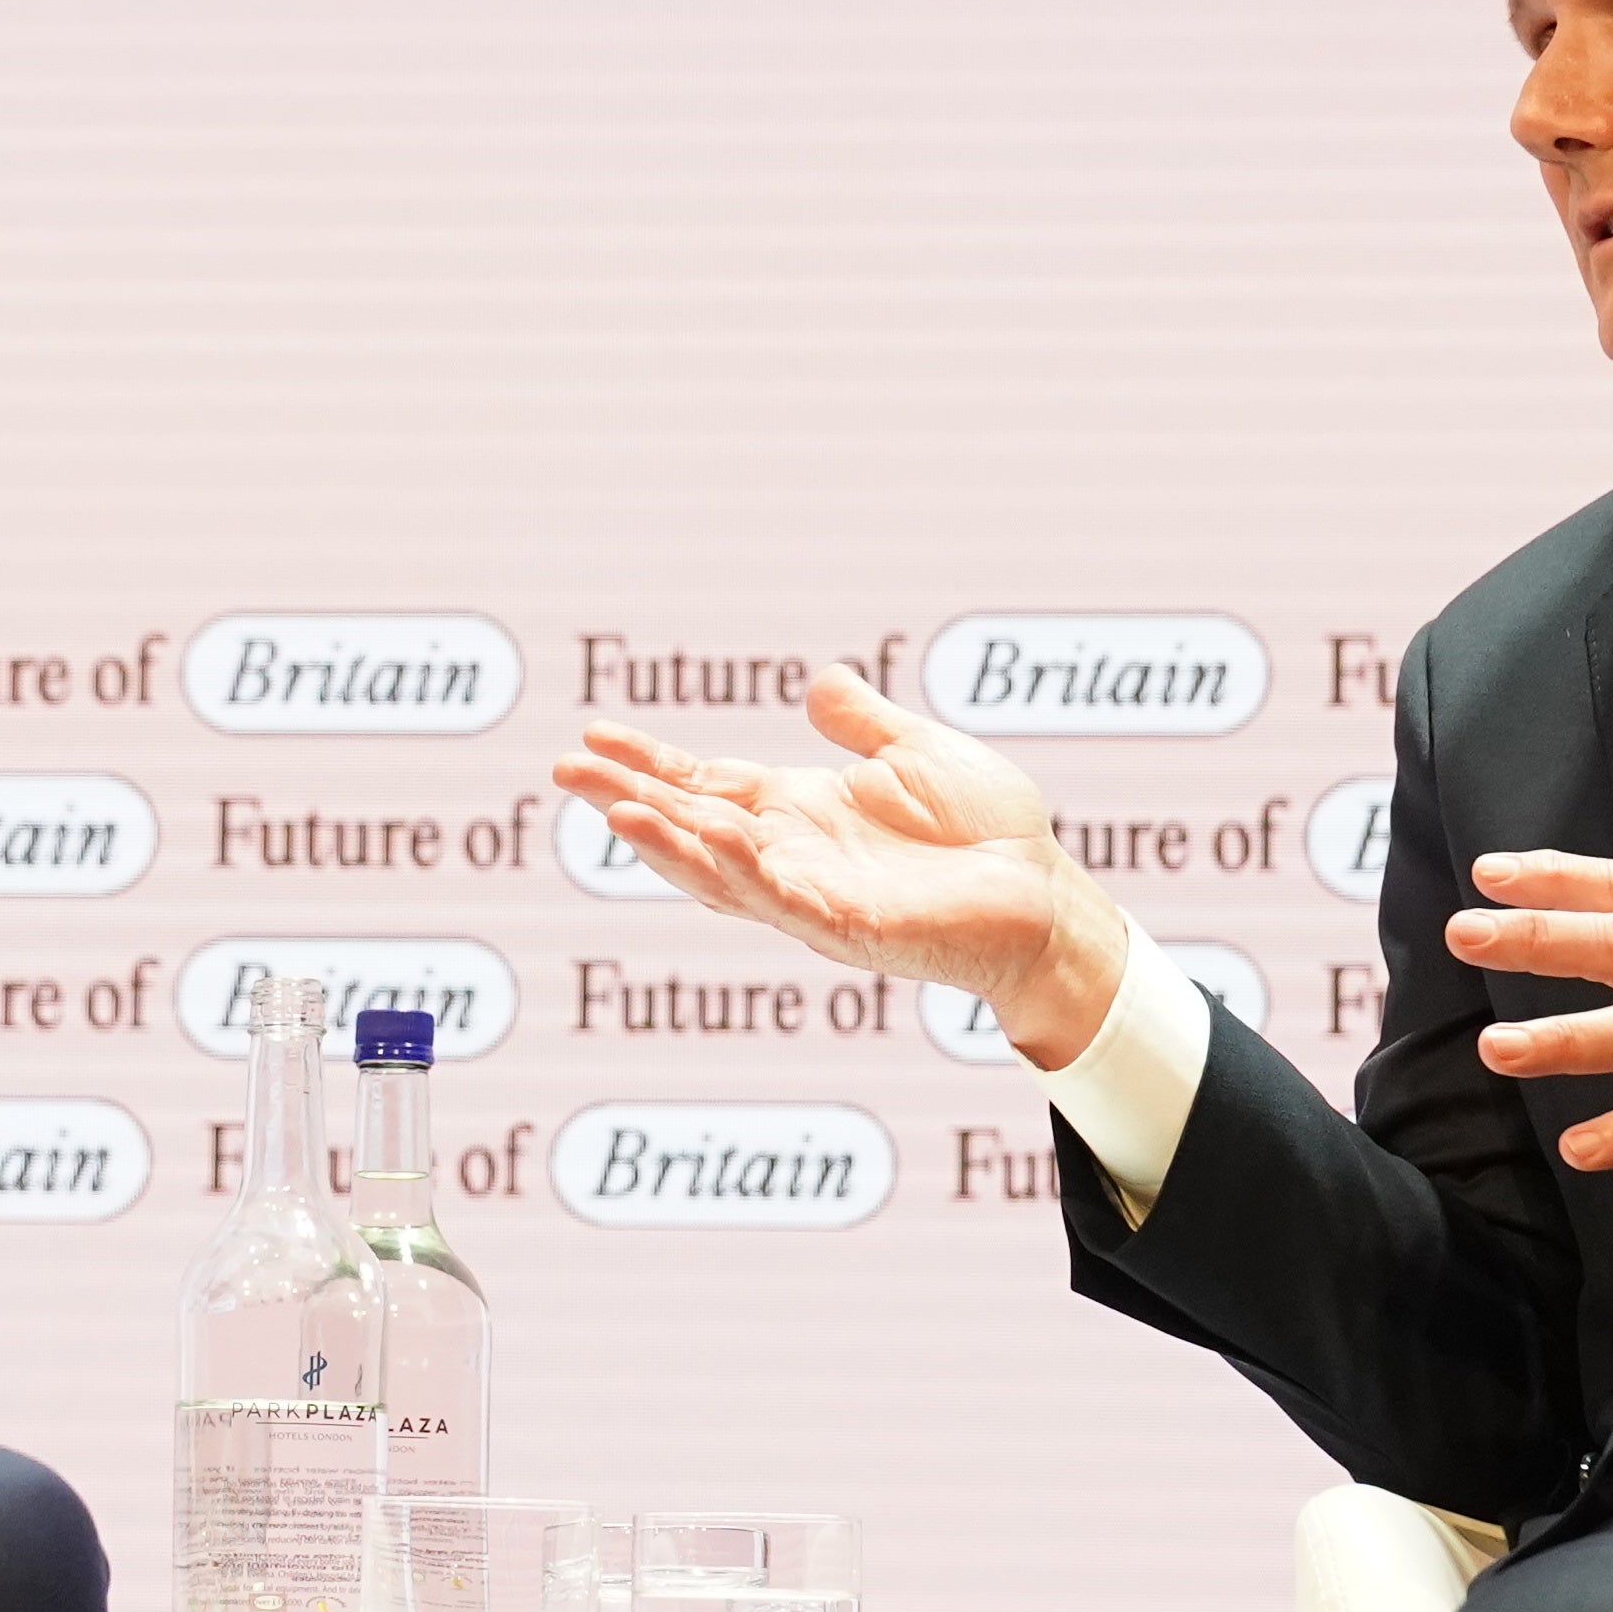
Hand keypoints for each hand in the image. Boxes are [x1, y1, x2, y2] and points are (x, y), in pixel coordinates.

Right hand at [551, 668, 1132, 1064]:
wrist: (1048, 894)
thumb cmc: (990, 833)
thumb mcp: (920, 754)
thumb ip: (864, 726)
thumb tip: (819, 683)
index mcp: (803, 814)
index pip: (707, 785)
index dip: (651, 763)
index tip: (592, 736)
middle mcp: (795, 857)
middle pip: (693, 827)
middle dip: (630, 799)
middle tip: (564, 770)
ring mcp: (817, 897)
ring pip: (723, 875)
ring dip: (670, 846)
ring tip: (617, 813)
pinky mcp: (856, 928)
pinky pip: (789, 903)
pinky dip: (750, 874)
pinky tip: (716, 839)